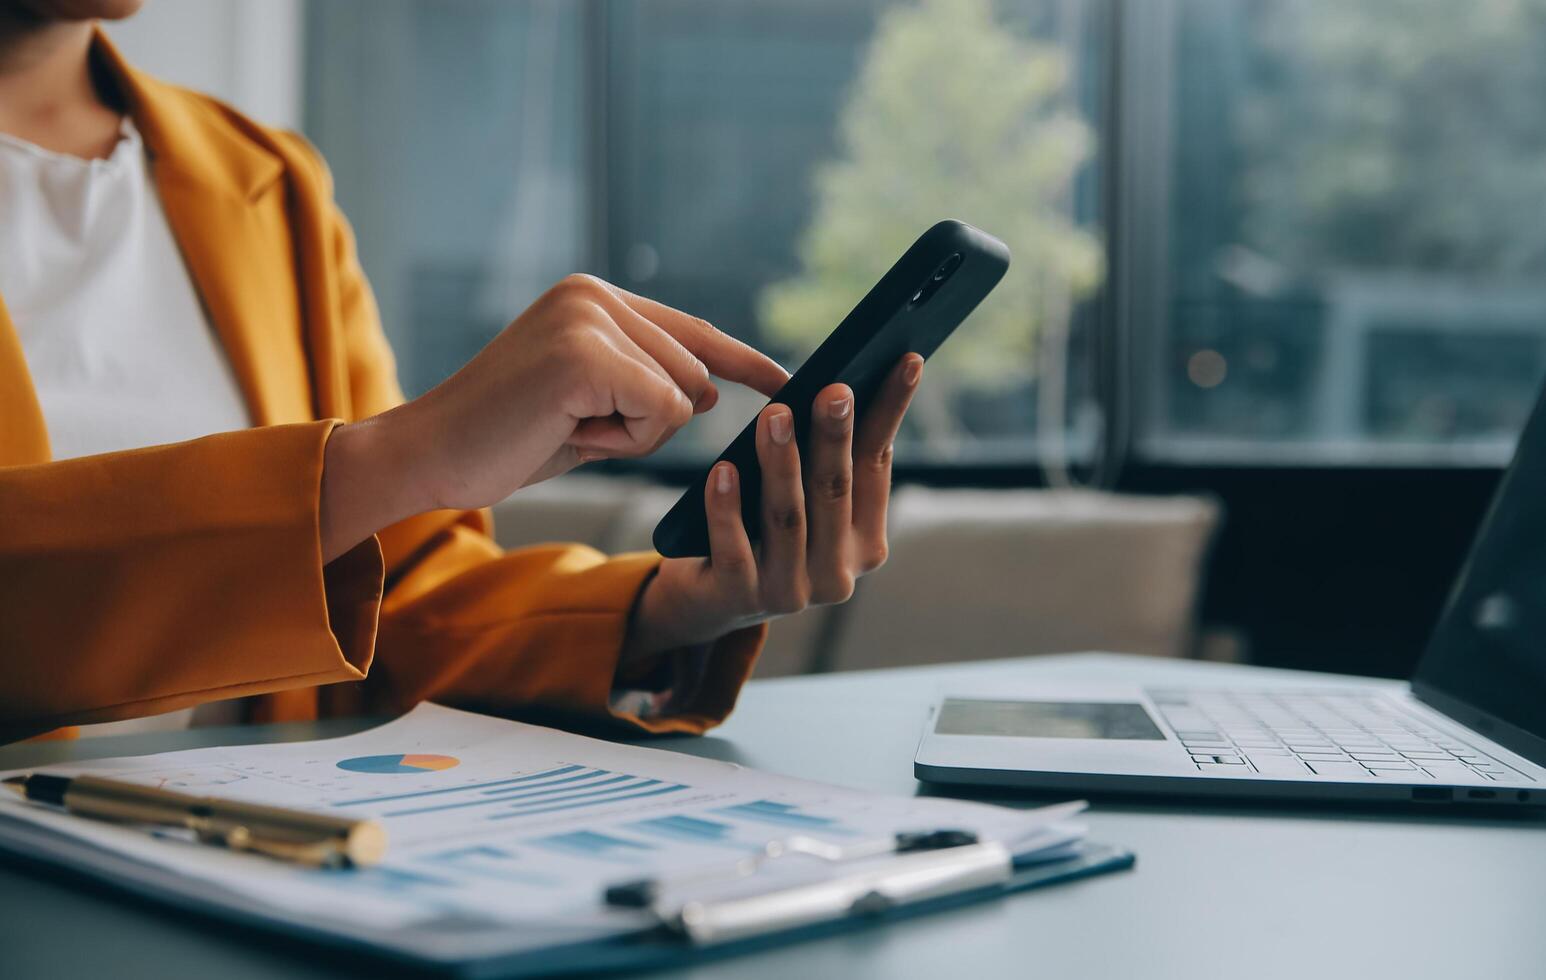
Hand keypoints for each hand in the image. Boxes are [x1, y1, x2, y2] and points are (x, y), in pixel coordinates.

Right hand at [319, 274, 788, 561]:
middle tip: (577, 426)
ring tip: (567, 425)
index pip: (692, 329)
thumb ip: (646, 387)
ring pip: (680, 393)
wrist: (430, 454)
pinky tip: (568, 430)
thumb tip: (712, 390)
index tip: (785, 383)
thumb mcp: (590, 404)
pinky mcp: (584, 353)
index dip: (743, 360)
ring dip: (634, 432)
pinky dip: (623, 439)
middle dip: (651, 421)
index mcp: (593, 298)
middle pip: (694, 371)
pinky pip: (660, 411)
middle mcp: (593, 295)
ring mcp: (587, 318)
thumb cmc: (506, 439)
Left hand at [624, 353, 923, 658]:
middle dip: (834, 437)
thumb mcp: (804, 500)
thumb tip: (842, 384)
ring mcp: (790, 591)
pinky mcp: (740, 599)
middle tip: (834, 390)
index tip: (905, 363)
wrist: (710, 600)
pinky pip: (734, 547)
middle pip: (834, 491)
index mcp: (865, 543)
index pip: (877, 465)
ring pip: (788, 517)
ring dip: (781, 463)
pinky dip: (728, 508)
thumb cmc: (762, 531)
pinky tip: (722, 470)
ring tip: (774, 415)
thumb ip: (826, 459)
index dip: (889, 412)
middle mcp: (837, 573)